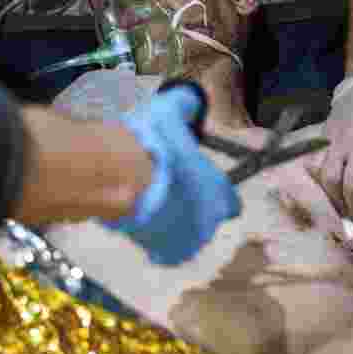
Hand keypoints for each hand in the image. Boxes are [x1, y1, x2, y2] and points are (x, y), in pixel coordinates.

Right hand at [105, 87, 240, 265]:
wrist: (122, 180)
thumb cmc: (151, 145)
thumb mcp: (169, 112)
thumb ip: (183, 106)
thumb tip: (189, 98)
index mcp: (221, 194)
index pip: (230, 202)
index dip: (214, 193)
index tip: (197, 183)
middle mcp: (210, 224)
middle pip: (206, 220)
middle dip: (190, 208)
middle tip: (167, 189)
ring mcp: (187, 243)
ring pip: (183, 236)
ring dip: (171, 224)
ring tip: (148, 203)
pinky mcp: (163, 255)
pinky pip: (161, 248)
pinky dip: (151, 238)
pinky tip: (137, 219)